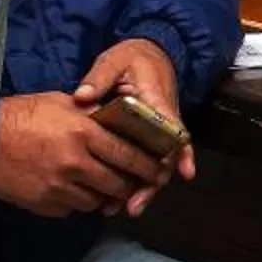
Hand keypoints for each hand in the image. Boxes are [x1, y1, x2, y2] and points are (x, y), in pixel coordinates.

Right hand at [0, 91, 149, 217]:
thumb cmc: (21, 114)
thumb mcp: (61, 103)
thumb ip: (91, 114)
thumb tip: (117, 119)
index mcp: (83, 132)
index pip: (127, 154)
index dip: (146, 165)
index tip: (157, 169)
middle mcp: (75, 161)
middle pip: (116, 184)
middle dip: (129, 186)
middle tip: (133, 183)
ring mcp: (59, 186)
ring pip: (96, 201)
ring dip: (103, 196)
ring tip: (102, 187)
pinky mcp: (44, 203)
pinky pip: (71, 209)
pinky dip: (76, 202)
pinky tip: (73, 190)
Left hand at [73, 38, 196, 216]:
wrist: (149, 53)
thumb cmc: (133, 57)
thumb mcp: (115, 61)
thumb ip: (99, 78)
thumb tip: (81, 97)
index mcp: (157, 102)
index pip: (173, 130)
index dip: (180, 154)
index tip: (178, 174)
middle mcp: (163, 122)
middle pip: (164, 159)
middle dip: (151, 184)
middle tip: (132, 206)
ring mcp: (157, 132)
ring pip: (155, 165)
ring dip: (142, 189)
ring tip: (121, 209)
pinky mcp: (147, 137)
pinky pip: (146, 161)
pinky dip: (137, 180)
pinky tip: (122, 200)